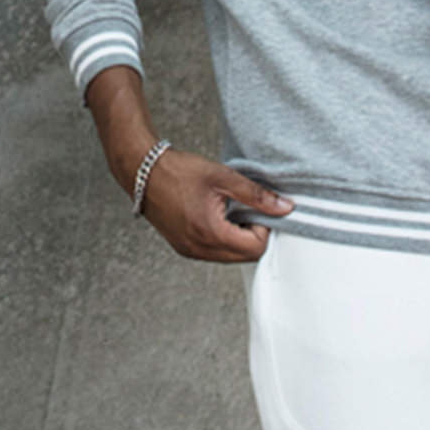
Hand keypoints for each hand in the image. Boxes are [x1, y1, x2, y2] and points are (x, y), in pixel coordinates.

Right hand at [85, 64, 291, 262]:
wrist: (144, 172)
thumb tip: (285, 208)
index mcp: (210, 233)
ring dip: (239, 238)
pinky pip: (214, 253)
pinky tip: (218, 216)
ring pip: (230, 257)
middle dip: (253, 236)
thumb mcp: (224, 177)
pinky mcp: (183, 248)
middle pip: (244, 257)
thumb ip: (257, 195)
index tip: (258, 207)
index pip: (255, 248)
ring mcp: (189, 251)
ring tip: (231, 210)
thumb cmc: (181, 171)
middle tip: (247, 209)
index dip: (264, 228)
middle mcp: (199, 249)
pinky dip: (224, 239)